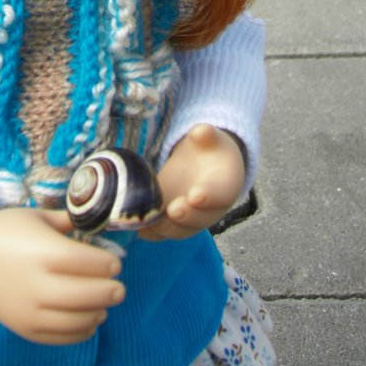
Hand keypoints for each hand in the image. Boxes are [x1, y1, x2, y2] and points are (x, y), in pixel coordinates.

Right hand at [0, 207, 124, 344]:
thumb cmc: (1, 230)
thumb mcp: (34, 217)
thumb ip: (65, 222)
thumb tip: (92, 223)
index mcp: (44, 253)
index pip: (88, 263)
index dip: (106, 264)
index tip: (116, 263)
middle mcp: (39, 285)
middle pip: (87, 294)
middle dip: (109, 291)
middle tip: (119, 288)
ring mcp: (30, 310)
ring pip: (77, 320)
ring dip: (97, 313)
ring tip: (105, 305)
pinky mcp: (23, 327)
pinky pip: (60, 336)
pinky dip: (80, 332)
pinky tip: (88, 321)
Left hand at [139, 124, 244, 241]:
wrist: (205, 165)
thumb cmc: (209, 150)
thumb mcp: (211, 138)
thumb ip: (206, 135)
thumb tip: (201, 131)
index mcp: (225, 185)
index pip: (220, 193)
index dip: (208, 195)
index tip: (195, 195)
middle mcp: (210, 208)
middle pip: (201, 218)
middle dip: (186, 216)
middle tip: (172, 210)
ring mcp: (191, 217)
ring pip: (182, 229)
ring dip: (167, 228)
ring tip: (151, 223)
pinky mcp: (173, 220)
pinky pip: (166, 232)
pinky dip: (154, 233)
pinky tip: (140, 229)